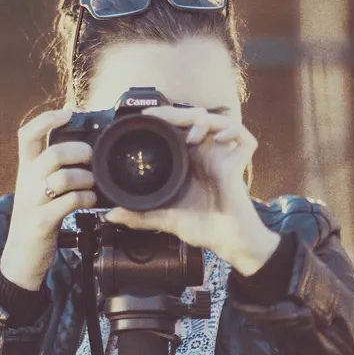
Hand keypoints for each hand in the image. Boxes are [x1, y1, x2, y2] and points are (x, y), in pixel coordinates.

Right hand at [0, 108, 96, 290]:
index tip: (68, 114)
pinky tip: (90, 202)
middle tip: (91, 158)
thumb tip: (84, 151)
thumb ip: (53, 170)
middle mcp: (26, 182)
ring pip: (61, 178)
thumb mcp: (38, 190)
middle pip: (52, 153)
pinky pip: (68, 203)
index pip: (27, 134)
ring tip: (92, 185)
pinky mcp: (41, 222)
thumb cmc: (37, 219)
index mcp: (25, 170)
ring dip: (85, 179)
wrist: (20, 257)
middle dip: (78, 152)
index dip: (47, 119)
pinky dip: (85, 199)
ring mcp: (33, 202)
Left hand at [103, 105, 279, 274]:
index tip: (146, 116)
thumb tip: (110, 215)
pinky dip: (233, 130)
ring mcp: (223, 156)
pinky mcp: (239, 163)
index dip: (165, 117)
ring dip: (203, 121)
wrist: (226, 241)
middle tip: (160, 116)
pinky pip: (243, 137)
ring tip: (192, 135)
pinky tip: (220, 138)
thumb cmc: (202, 228)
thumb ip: (139, 216)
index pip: (177, 129)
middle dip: (178, 113)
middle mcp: (205, 154)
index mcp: (188, 161)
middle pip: (195, 119)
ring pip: (218, 121)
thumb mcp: (165, 218)